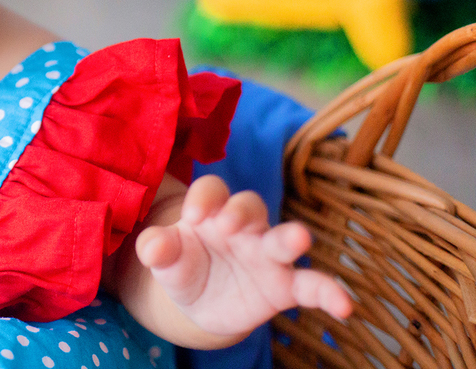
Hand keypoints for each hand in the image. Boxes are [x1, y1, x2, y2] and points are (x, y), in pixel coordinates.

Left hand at [135, 175, 352, 338]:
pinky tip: (344, 305)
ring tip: (300, 239)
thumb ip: (157, 249)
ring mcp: (266, 255)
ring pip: (283, 239)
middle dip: (242, 210)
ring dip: (292, 237)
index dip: (204, 198)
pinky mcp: (284, 286)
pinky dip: (329, 292)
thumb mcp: (165, 259)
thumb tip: (151, 246)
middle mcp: (243, 227)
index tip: (192, 217)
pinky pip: (311, 285)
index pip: (213, 190)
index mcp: (211, 212)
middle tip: (229, 224)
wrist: (199, 303)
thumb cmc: (182, 266)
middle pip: (250, 205)